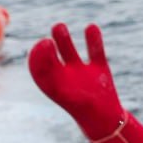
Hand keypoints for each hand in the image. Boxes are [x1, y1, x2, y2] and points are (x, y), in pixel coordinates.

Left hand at [28, 23, 125, 140]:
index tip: (45, 42)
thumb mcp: (57, 86)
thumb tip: (45, 42)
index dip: (40, 52)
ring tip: (58, 26)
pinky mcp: (99, 69)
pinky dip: (93, 40)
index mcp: (51, 84)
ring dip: (64, 40)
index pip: (39, 65)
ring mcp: (82, 72)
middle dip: (48, 46)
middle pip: (52, 57)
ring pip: (70, 52)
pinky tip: (92, 27)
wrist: (102, 116)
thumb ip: (46, 65)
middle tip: (47, 33)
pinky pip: (95, 52)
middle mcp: (64, 77)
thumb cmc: (77, 105)